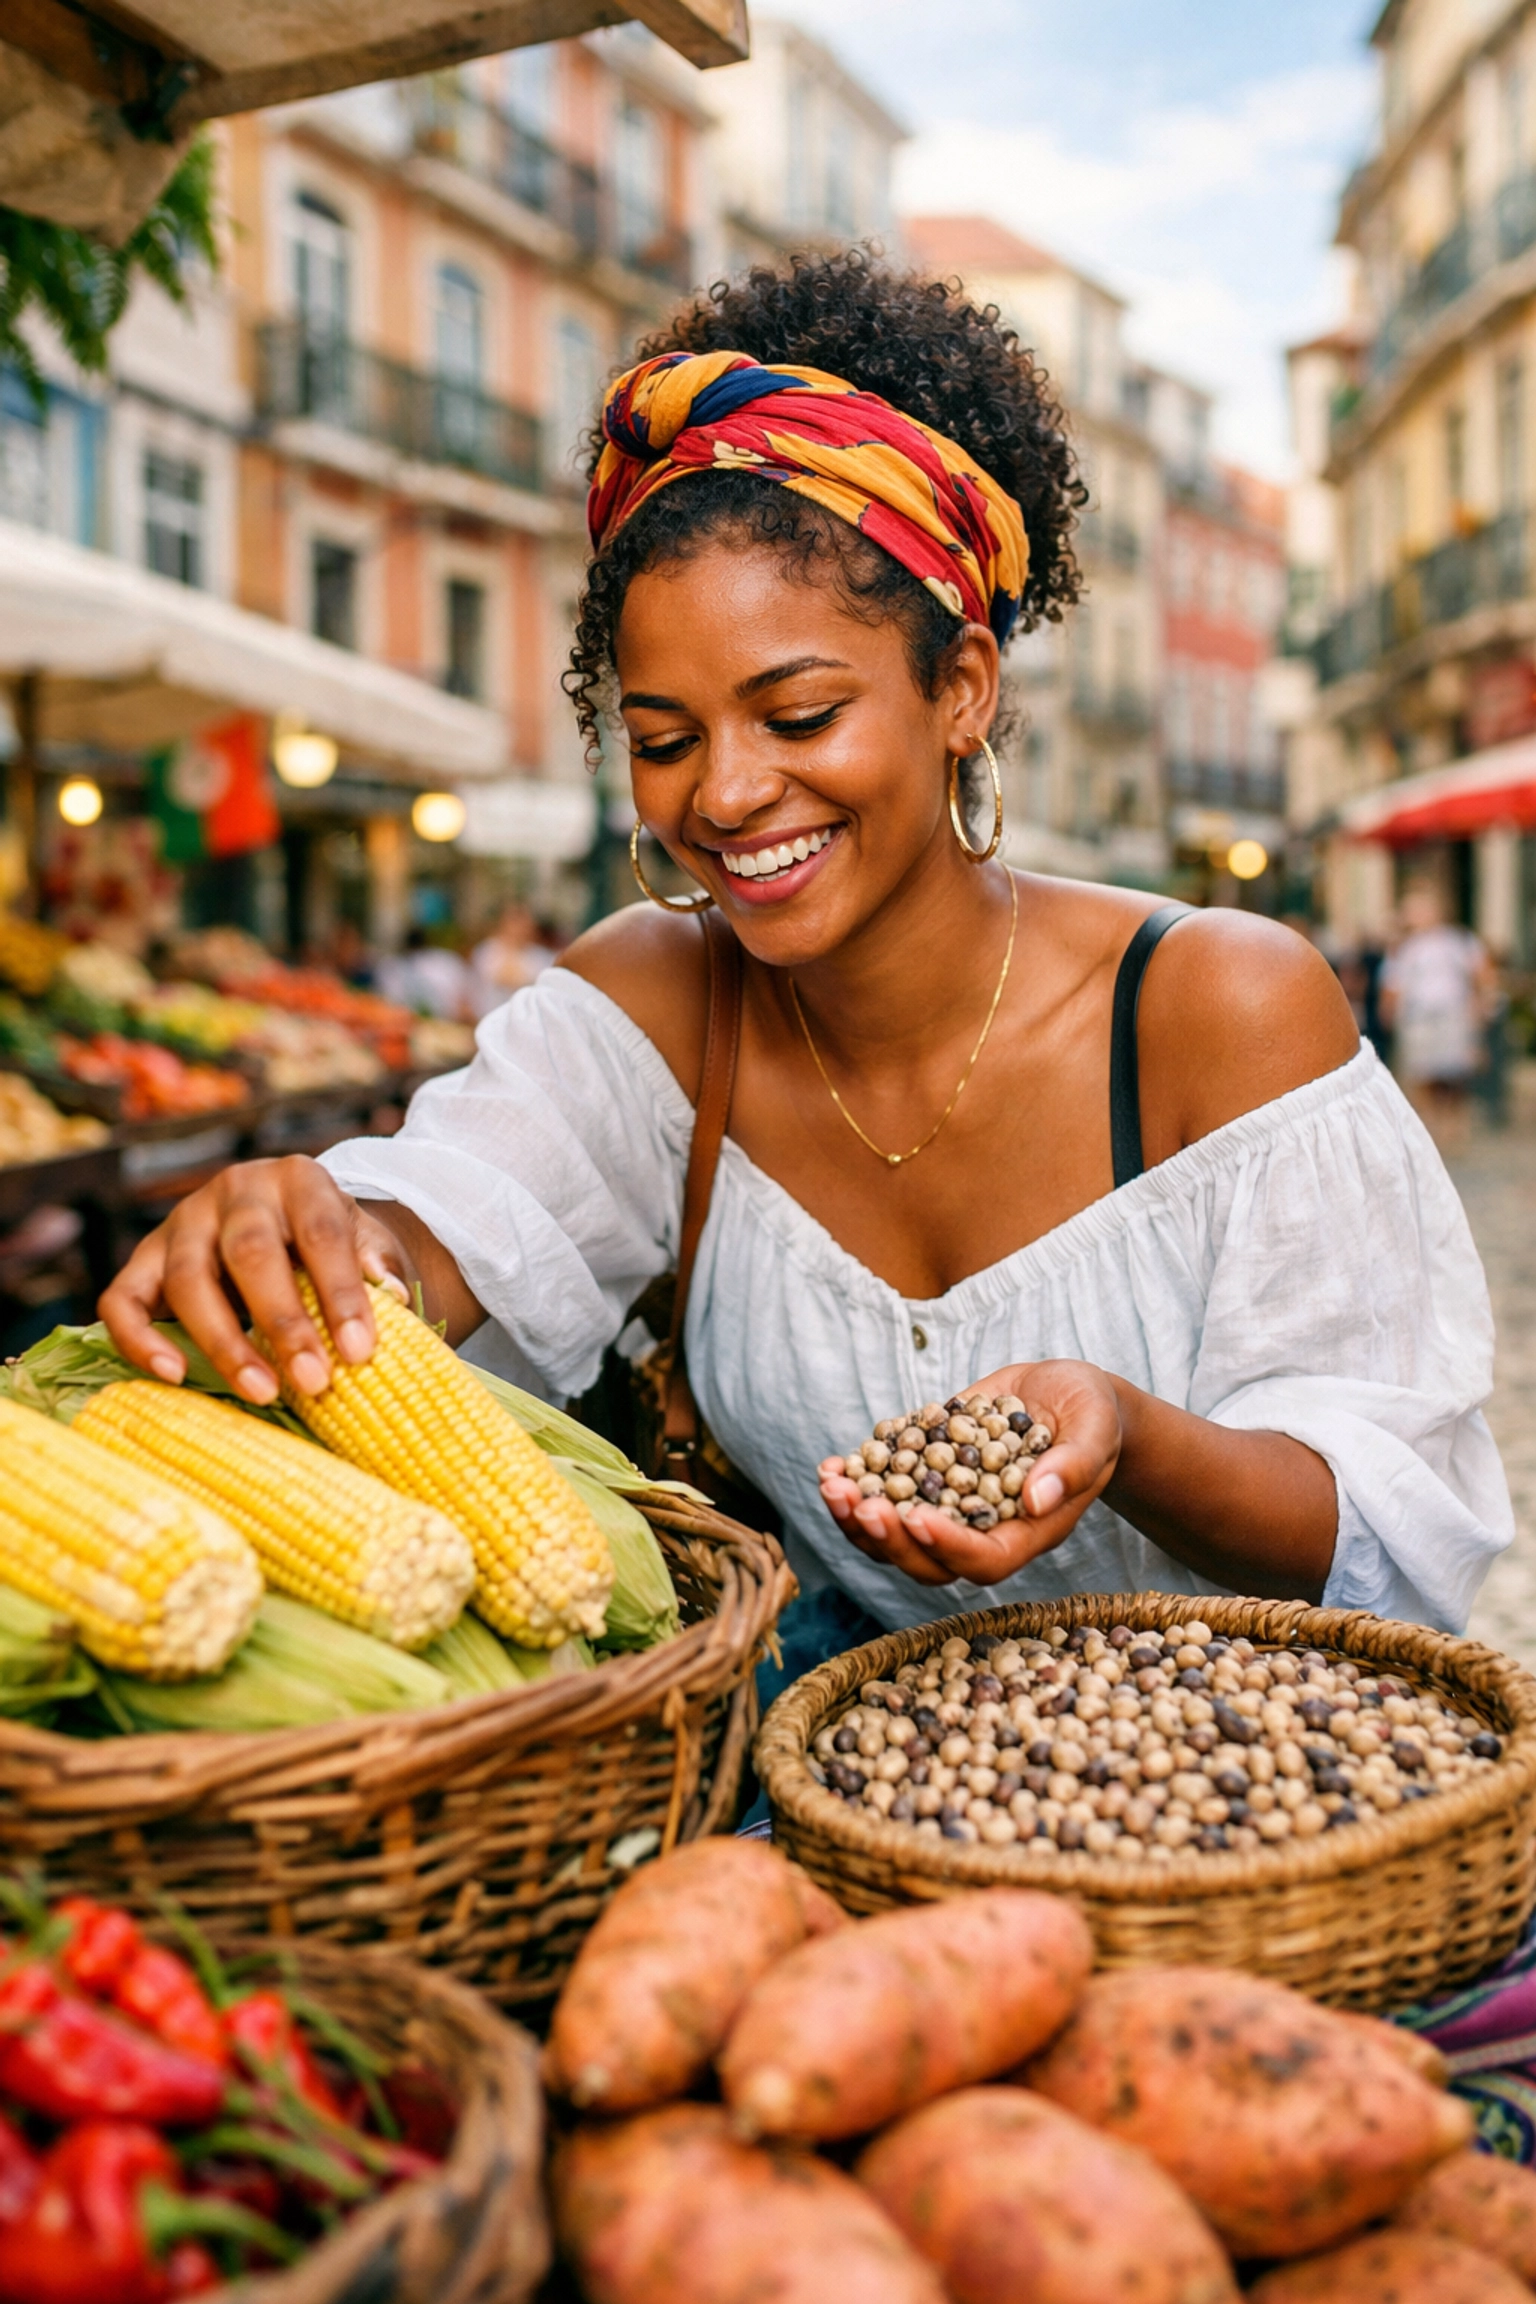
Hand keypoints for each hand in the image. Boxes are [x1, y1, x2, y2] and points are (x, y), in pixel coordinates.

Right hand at [99, 1157, 416, 1405]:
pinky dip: (141, 1339)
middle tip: (313, 1381)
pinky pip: (123, 1299)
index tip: (361, 1352)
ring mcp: (182, 1221)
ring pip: (187, 1278)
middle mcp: (236, 1190)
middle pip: (250, 1252)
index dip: (342, 1293)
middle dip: (283, 1322)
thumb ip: (377, 1262)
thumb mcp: (366, 1240)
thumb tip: (392, 1295)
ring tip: (262, 1391)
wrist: (284, 1226)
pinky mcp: (144, 1257)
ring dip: (224, 1342)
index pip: (322, 1231)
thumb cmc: (329, 1244)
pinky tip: (172, 1376)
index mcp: (299, 1179)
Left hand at [818, 1359, 1123, 1586]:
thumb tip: (1037, 1499)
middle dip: (888, 1538)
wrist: (1066, 1396)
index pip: (985, 1559)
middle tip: (858, 1504)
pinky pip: (885, 1496)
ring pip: (896, 1538)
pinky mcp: (926, 1477)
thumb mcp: (1096, 1430)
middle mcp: (983, 1530)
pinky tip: (829, 1466)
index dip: (947, 1546)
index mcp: (1027, 1532)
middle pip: (928, 1561)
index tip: (915, 1517)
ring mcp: (949, 1508)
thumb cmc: (1093, 1415)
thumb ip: (1073, 1465)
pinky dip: (855, 1485)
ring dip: (858, 1518)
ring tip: (830, 1485)